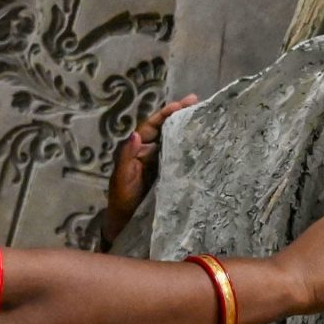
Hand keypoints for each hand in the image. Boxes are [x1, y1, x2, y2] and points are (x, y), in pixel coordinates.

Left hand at [102, 94, 198, 244]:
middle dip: (178, 114)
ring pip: (173, 139)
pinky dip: (188, 145)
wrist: (127, 223)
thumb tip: (136, 134)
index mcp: (136, 149)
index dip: (165, 113)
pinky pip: (178, 155)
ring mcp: (159, 162)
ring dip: (185, 127)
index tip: (181, 104)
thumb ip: (127, 157)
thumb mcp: (121, 178)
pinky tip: (201, 141)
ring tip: (202, 115)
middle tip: (196, 101)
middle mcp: (148, 151)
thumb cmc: (122, 200)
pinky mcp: (169, 173)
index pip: (151, 126)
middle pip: (164, 128)